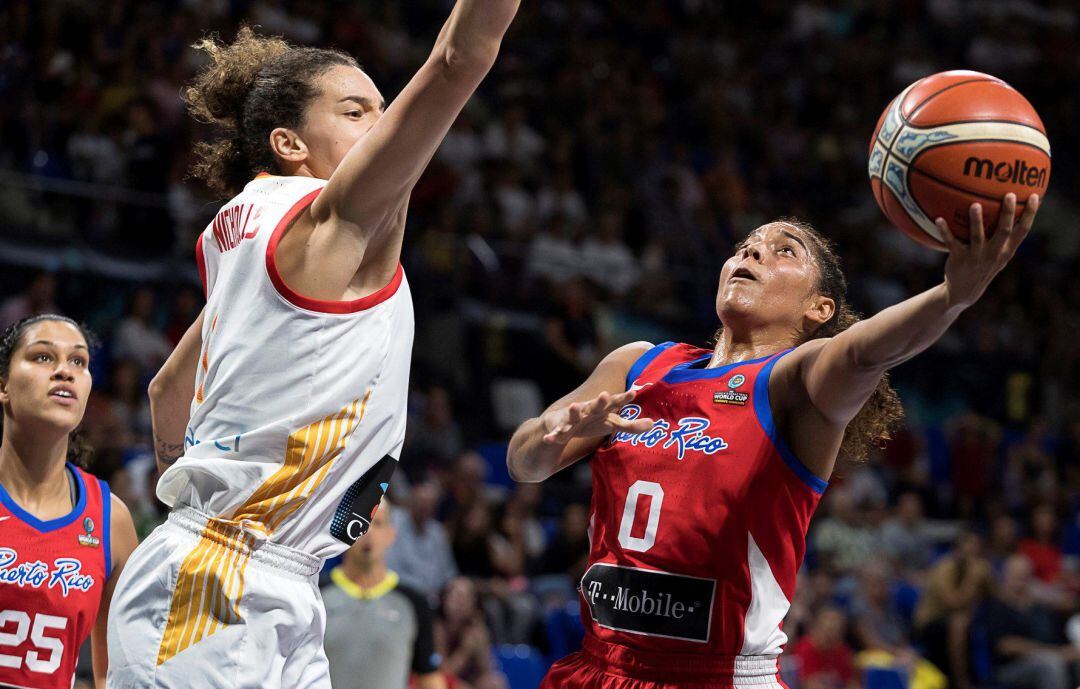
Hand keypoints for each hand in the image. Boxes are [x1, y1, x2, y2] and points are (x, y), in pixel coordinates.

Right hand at [541, 390, 653, 444]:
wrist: (562, 424)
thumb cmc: (592, 422)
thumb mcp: (611, 424)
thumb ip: (631, 426)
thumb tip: (653, 424)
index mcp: (601, 410)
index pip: (615, 403)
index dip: (624, 398)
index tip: (634, 392)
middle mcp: (587, 410)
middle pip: (595, 405)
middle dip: (600, 401)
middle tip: (605, 395)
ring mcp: (572, 419)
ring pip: (573, 415)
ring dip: (573, 411)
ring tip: (574, 406)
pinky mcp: (559, 429)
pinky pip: (556, 433)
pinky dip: (552, 435)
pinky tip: (548, 438)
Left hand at [936, 192, 1038, 308]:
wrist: (965, 291)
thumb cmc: (984, 265)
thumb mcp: (1000, 254)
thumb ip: (1007, 236)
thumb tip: (1012, 208)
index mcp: (1007, 250)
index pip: (1023, 230)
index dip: (1030, 214)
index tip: (1034, 196)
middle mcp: (994, 253)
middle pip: (1004, 230)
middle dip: (1007, 213)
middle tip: (1009, 195)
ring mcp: (976, 256)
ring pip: (977, 236)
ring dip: (977, 221)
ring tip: (974, 205)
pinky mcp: (959, 259)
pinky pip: (951, 242)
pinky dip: (945, 231)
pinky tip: (939, 219)